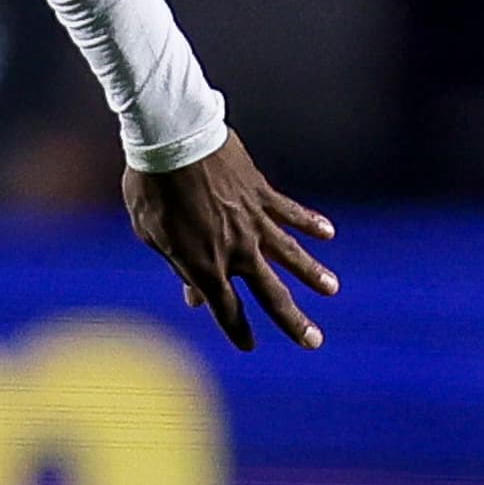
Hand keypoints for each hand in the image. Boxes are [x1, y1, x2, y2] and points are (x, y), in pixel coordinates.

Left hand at [125, 136, 337, 351]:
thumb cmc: (152, 188)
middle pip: (271, 294)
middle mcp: (236, 250)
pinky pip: (291, 212)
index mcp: (203, 266)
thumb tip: (194, 297)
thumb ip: (178, 267)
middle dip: (293, 321)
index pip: (227, 310)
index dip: (238, 330)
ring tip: (331, 289)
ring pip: (291, 255)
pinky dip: (310, 222)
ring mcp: (253, 222)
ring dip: (313, 274)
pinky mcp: (262, 194)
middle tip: (315, 341)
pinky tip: (327, 233)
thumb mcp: (152, 235)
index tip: (248, 345)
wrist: (171, 139)